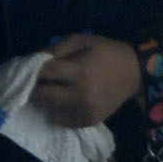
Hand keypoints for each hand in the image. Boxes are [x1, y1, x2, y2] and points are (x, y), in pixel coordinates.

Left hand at [25, 33, 144, 130]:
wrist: (135, 73)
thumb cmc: (105, 53)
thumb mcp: (81, 40)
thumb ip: (55, 49)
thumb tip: (31, 61)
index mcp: (79, 71)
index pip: (43, 74)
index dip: (30, 70)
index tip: (27, 68)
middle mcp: (81, 95)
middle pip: (41, 96)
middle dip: (35, 88)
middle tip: (38, 82)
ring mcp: (85, 111)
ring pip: (49, 109)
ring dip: (47, 100)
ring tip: (55, 90)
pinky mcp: (88, 121)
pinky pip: (61, 119)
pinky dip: (59, 110)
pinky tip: (67, 100)